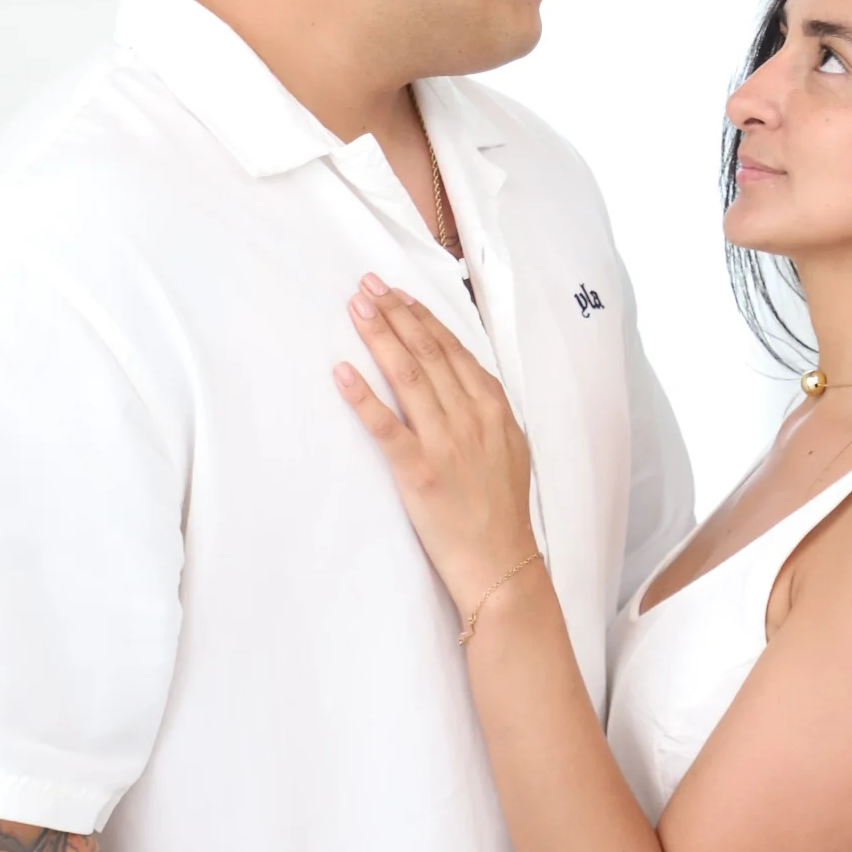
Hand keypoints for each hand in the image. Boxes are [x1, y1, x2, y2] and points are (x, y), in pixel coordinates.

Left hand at [335, 276, 539, 613]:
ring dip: (379, 337)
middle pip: (428, 353)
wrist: (501, 564)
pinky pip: (386, 427)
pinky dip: (363, 396)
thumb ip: (487, 409)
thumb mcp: (510, 448)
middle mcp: (472, 418)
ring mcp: (446, 443)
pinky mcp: (420, 473)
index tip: (396, 294)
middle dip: (395, 314)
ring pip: (408, 377)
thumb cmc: (502, 509)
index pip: (452, 350)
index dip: (421, 317)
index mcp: (494, 409)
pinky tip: (342, 372)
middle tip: (366, 287)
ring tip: (356, 309)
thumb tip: (462, 377)